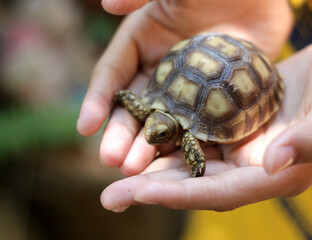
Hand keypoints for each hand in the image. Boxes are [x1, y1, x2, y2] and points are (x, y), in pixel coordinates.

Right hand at [76, 0, 291, 173]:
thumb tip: (106, 2)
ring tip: (136, 171)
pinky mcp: (210, 101)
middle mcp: (159, 69)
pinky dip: (184, 144)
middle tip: (112, 161)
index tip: (85, 127)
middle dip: (121, 133)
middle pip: (133, 106)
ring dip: (147, 147)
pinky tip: (175, 163)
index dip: (97, 100)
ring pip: (161, 122)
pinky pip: (194, 125)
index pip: (112, 74)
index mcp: (142, 42)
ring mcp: (185, 88)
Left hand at [100, 39, 311, 211]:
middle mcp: (253, 166)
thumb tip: (276, 163)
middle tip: (110, 197)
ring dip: (153, 167)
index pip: (220, 191)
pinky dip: (170, 138)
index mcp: (276, 173)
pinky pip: (196, 135)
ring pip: (190, 161)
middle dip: (153, 190)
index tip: (139, 195)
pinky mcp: (235, 125)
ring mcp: (242, 146)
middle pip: (196, 183)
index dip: (180, 195)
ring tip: (115, 170)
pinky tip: (145, 135)